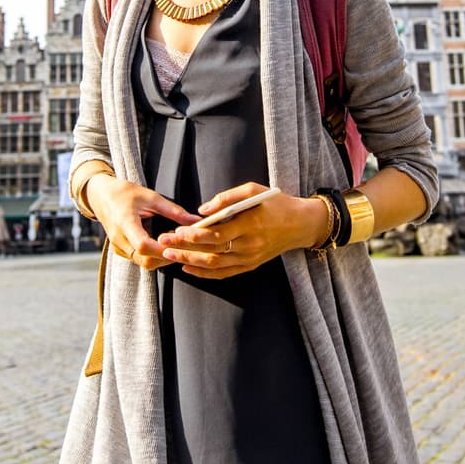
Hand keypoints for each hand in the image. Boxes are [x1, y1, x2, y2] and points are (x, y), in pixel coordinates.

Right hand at [87, 173, 196, 270]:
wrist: (102, 196)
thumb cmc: (125, 193)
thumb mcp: (151, 197)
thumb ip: (174, 211)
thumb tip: (196, 220)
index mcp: (124, 222)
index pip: (143, 245)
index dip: (162, 248)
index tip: (178, 243)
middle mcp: (119, 239)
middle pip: (145, 259)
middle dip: (167, 256)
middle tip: (184, 248)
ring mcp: (118, 247)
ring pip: (143, 262)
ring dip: (162, 258)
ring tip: (176, 246)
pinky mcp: (120, 251)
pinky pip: (139, 260)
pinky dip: (153, 256)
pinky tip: (164, 246)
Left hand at [155, 182, 323, 280]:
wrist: (300, 224)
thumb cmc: (275, 203)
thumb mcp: (254, 190)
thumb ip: (227, 198)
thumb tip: (202, 210)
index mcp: (250, 225)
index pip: (216, 235)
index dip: (193, 236)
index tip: (174, 232)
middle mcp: (250, 245)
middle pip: (211, 252)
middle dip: (184, 249)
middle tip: (163, 244)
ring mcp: (251, 258)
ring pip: (215, 265)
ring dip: (190, 261)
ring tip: (170, 255)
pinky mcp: (251, 265)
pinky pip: (224, 273)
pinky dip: (204, 273)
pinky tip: (188, 267)